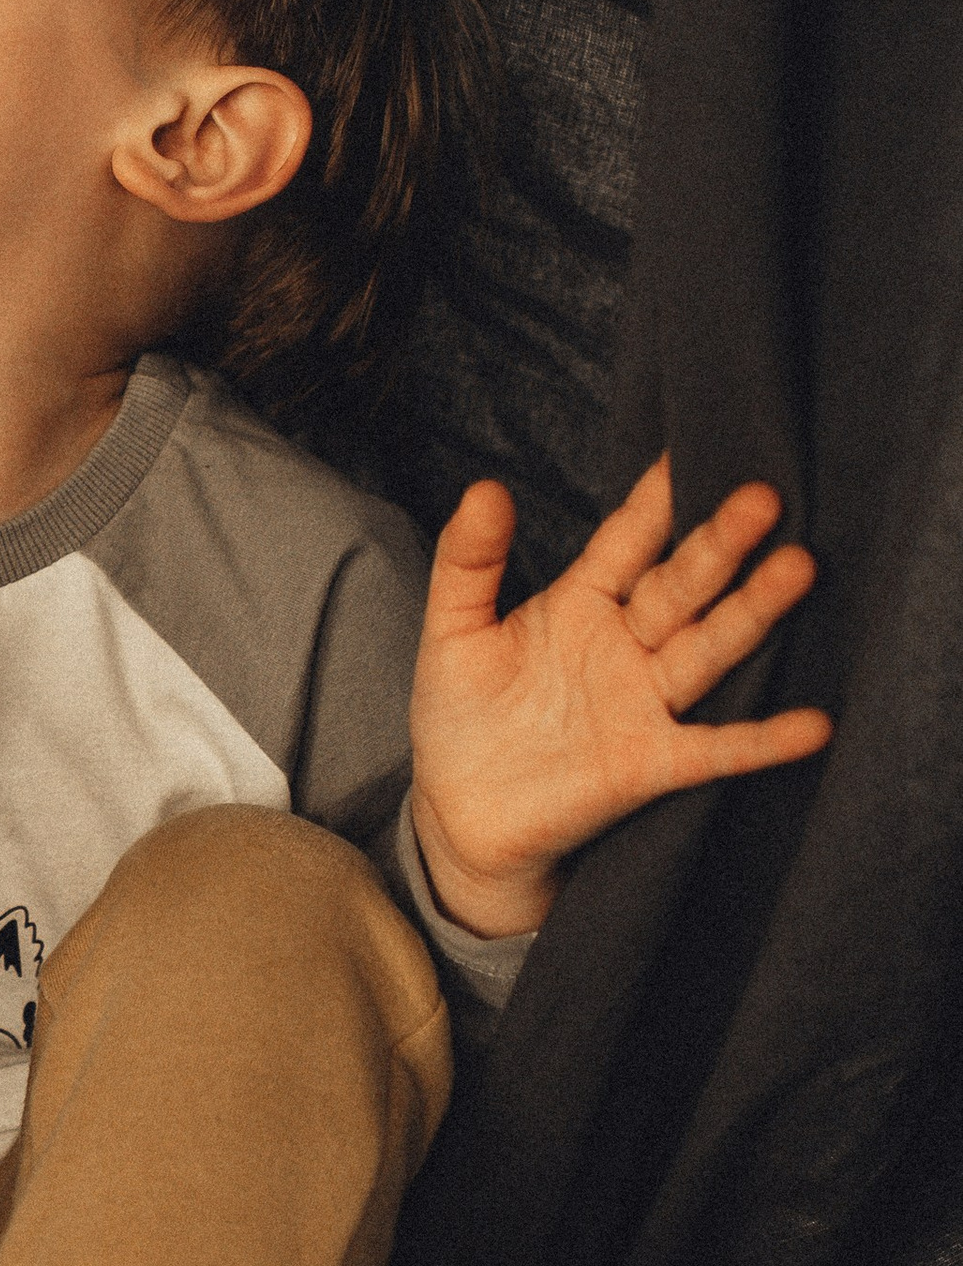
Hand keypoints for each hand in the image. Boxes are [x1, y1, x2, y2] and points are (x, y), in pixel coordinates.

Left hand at [409, 456, 832, 936]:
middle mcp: (624, 645)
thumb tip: (484, 486)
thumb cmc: (461, 716)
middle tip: (761, 496)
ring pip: (707, 648)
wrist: (460, 814)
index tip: (688, 450)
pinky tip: (812, 724)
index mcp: (580, 603)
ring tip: (796, 568)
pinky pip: (716, 749)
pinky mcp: (650, 763)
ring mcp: (643, 702)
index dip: (654, 500)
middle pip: (679, 586)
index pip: (625, 541)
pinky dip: (763, 741)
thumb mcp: (453, 630)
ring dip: (751, 612)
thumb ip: (468, 561)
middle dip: (717, 544)